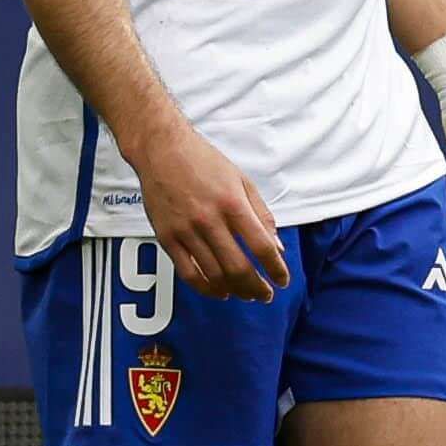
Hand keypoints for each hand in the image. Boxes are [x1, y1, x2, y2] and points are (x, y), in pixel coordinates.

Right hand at [131, 117, 287, 300]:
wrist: (162, 150)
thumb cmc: (205, 163)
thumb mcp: (243, 182)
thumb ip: (261, 215)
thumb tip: (277, 247)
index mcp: (233, 205)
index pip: (261, 247)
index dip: (275, 269)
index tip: (283, 280)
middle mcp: (209, 220)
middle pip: (238, 267)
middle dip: (256, 287)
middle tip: (266, 295)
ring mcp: (185, 231)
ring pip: (213, 274)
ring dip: (234, 290)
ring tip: (245, 294)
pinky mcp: (166, 237)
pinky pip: (187, 272)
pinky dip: (205, 287)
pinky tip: (219, 292)